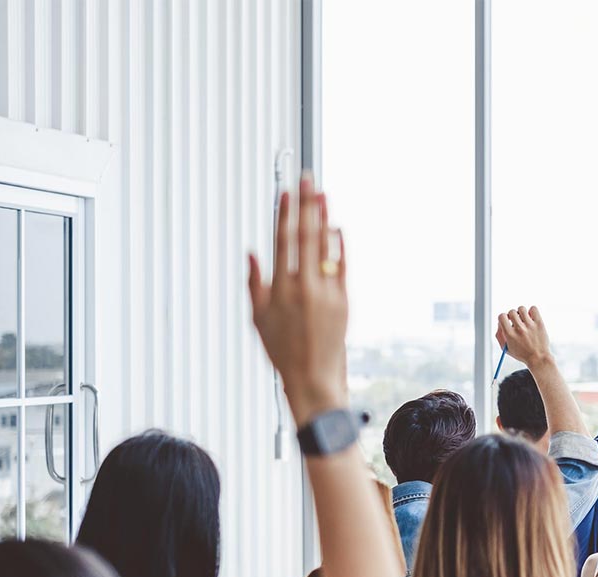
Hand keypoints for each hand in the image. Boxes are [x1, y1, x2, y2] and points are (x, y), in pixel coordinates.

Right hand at [248, 173, 347, 425]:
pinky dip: (339, 245)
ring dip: (323, 218)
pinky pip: (342, 266)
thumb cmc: (281, 350)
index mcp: (279, 290)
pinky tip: (336, 227)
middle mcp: (303, 288)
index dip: (283, 214)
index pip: (281, 242)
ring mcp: (326, 293)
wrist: (312, 377)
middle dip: (305, 205)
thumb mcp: (258, 319)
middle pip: (304, 236)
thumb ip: (255, 284)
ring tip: (322, 193)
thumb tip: (253, 253)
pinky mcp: (344, 301)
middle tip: (307, 178)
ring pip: (324, 247)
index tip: (285, 192)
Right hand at [496, 306, 551, 367]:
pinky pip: (533, 308)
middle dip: (512, 316)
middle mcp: (519, 329)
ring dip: (521, 313)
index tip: (507, 322)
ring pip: (521, 309)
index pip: (501, 316)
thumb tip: (499, 323)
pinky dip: (532, 311)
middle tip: (516, 322)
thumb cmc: (522, 354)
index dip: (503, 318)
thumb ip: (499, 336)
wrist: (539, 359)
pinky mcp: (539, 323)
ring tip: (524, 320)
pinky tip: (531, 318)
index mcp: (510, 335)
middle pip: (511, 312)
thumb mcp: (506, 348)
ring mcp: (530, 325)